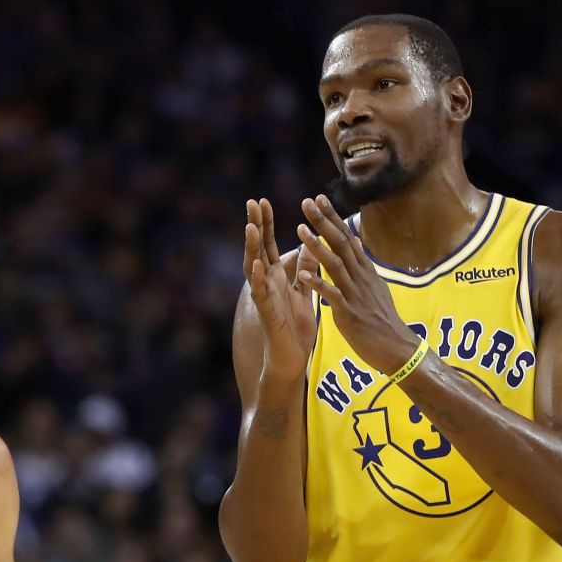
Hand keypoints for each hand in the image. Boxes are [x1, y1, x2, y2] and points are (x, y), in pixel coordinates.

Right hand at [243, 199, 316, 380]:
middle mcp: (267, 285)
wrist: (292, 360)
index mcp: (277, 278)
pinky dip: (258, 279)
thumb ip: (305, 268)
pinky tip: (256, 265)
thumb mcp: (303, 291)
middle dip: (255, 227)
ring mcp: (265, 298)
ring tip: (251, 228)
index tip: (262, 201)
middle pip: (258, 250)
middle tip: (251, 203)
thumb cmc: (295, 328)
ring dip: (252, 248)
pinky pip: (261, 295)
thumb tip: (310, 244)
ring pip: (254, 269)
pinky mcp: (268, 315)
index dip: (266, 224)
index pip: (269, 245)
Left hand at [295, 195, 416, 372]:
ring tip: (300, 229)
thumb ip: (362, 265)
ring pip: (335, 265)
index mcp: (365, 270)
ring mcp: (355, 294)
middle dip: (323, 222)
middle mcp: (361, 277)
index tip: (319, 198)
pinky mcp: (349, 313)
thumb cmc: (382, 319)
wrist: (397, 348)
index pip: (347, 237)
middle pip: (341, 243)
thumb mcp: (375, 286)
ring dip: (317, 246)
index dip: (333, 218)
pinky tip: (302, 276)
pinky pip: (332, 296)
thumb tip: (355, 241)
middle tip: (307, 202)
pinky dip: (318, 284)